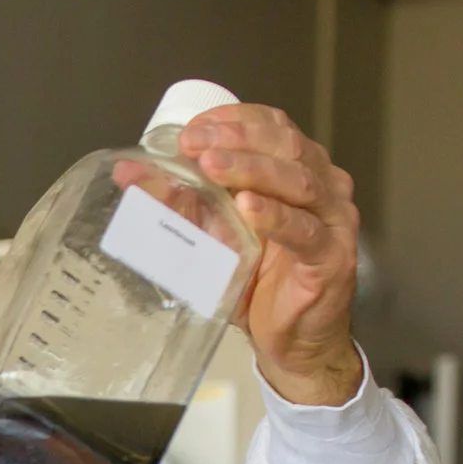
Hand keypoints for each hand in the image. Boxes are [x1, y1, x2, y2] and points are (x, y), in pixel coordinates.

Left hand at [177, 103, 363, 406]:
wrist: (292, 343)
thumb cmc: (260, 284)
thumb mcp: (214, 236)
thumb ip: (182, 204)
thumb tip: (130, 174)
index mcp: (298, 170)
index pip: (273, 126)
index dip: (235, 120)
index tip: (193, 128)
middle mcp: (323, 186)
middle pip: (285, 145)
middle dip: (237, 139)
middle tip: (195, 143)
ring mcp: (332, 220)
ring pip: (297, 180)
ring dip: (251, 169)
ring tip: (213, 166)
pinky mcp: (330, 257)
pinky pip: (304, 230)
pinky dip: (275, 216)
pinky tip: (248, 208)